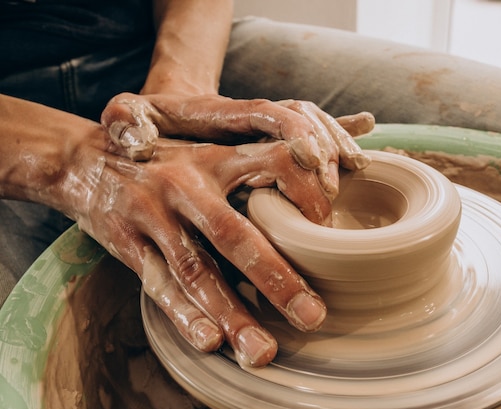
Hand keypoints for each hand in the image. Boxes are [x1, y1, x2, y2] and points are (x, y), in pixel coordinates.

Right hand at [67, 137, 335, 367]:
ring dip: (232, 314)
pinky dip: (184, 315)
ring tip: (264, 351)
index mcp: (217, 157)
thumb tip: (326, 179)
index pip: (275, 163)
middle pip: (236, 234)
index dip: (307, 193)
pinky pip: (158, 284)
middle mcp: (187, 184)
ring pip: (196, 271)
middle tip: (313, 316)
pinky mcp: (126, 242)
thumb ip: (255, 164)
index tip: (330, 233)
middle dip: (277, 278)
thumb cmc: (165, 159)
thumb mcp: (209, 149)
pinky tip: (210, 341)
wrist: (84, 158)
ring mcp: (153, 214)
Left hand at [100, 92, 373, 198]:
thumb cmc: (151, 124)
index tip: (311, 161)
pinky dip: (344, 144)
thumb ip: (128, 121)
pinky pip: (322, 137)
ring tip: (354, 171)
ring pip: (320, 128)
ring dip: (339, 148)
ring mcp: (273, 128)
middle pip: (303, 122)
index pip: (269, 113)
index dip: (295, 133)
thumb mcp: (130, 118)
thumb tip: (132, 134)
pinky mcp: (281, 143)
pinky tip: (362, 160)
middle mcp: (256, 117)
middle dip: (322, 153)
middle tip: (329, 194)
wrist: (166, 115)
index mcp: (226, 112)